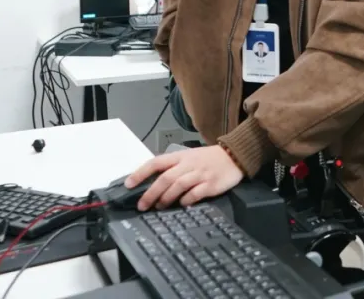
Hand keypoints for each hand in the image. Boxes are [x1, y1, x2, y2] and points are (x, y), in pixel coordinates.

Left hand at [126, 145, 244, 210]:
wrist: (235, 155)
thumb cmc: (209, 159)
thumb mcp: (190, 157)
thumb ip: (174, 168)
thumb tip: (153, 184)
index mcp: (181, 156)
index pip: (156, 162)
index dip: (140, 173)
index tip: (128, 185)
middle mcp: (189, 164)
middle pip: (165, 178)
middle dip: (150, 193)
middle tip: (142, 205)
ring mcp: (200, 174)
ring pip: (178, 185)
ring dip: (166, 198)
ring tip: (159, 206)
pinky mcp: (211, 184)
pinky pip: (195, 194)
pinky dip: (186, 200)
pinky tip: (182, 204)